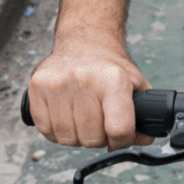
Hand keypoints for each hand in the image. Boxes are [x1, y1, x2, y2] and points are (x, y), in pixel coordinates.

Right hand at [28, 35, 153, 149]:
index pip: (119, 128)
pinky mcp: (37, 87)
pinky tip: (65, 114)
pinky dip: (56, 131)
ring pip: (67, 138)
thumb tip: (145, 139)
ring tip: (82, 116)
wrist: (84, 42)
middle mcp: (84, 79)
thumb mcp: (135, 84)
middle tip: (100, 121)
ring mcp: (57, 83)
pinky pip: (46, 131)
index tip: (120, 137)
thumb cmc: (109, 67)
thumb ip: (144, 113)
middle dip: (98, 137)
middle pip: (91, 138)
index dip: (122, 141)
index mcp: (113, 79)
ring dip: (76, 135)